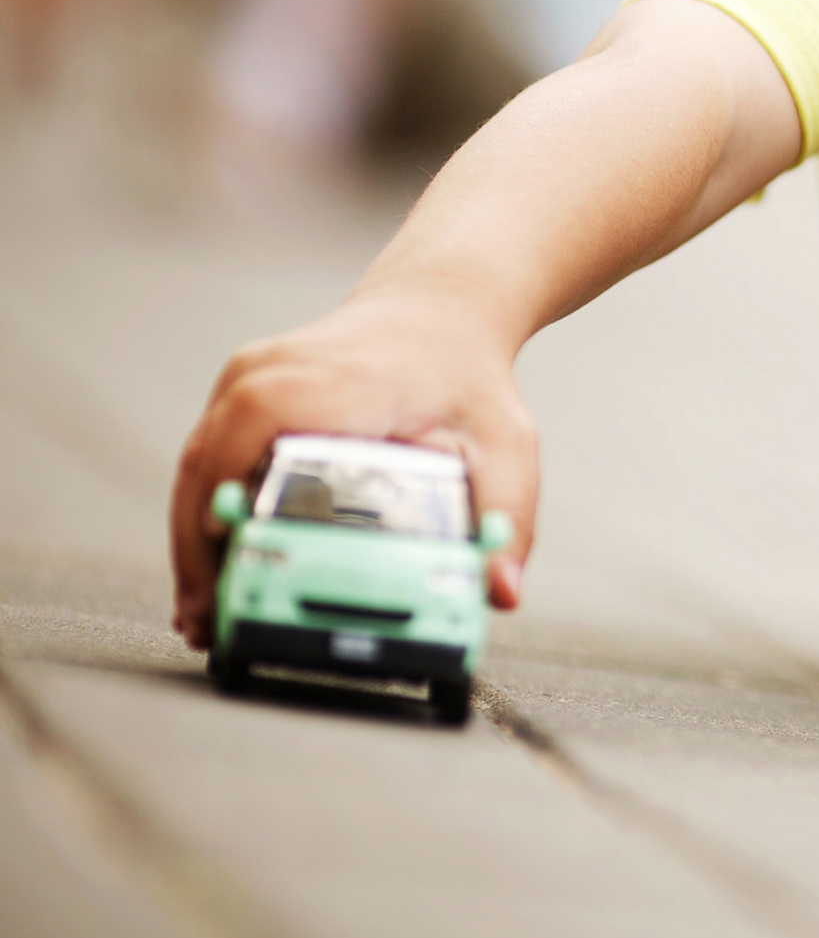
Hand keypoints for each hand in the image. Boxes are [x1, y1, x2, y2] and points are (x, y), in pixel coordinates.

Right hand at [171, 286, 536, 648]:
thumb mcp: (503, 445)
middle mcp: (272, 372)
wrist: (441, 312)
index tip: (223, 585)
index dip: (223, 521)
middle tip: (207, 626)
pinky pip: (207, 454)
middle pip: (206, 469)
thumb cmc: (465, 376)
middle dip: (199, 554)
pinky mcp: (241, 389)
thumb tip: (502, 589)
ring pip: (198, 465)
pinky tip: (211, 563)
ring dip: (192, 540)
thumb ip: (507, 517)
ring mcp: (249, 376)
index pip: (246, 450)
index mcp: (328, 385)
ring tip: (201, 613)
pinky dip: (203, 510)